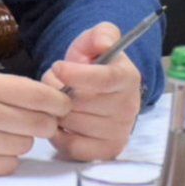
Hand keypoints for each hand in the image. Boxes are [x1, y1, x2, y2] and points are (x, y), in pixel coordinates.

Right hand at [0, 67, 70, 175]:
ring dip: (23, 141)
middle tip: (40, 121)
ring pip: (25, 146)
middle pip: (39, 124)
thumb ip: (1, 86)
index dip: (58, 102)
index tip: (62, 105)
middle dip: (46, 123)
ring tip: (5, 133)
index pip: (38, 95)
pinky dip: (7, 159)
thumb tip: (41, 97)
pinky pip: (7, 166)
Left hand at [41, 23, 141, 161]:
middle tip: (55, 85)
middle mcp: (129, 107)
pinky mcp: (106, 152)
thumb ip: (101, 34)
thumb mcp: (94, 41)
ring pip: (74, 124)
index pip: (106, 79)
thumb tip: (104, 43)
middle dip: (60, 93)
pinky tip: (60, 123)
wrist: (96, 90)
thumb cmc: (93, 64)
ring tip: (58, 102)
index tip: (57, 67)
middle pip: (83, 103)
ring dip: (57, 112)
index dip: (78, 75)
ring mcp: (119, 132)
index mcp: (128, 78)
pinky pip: (73, 147)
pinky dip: (59, 136)